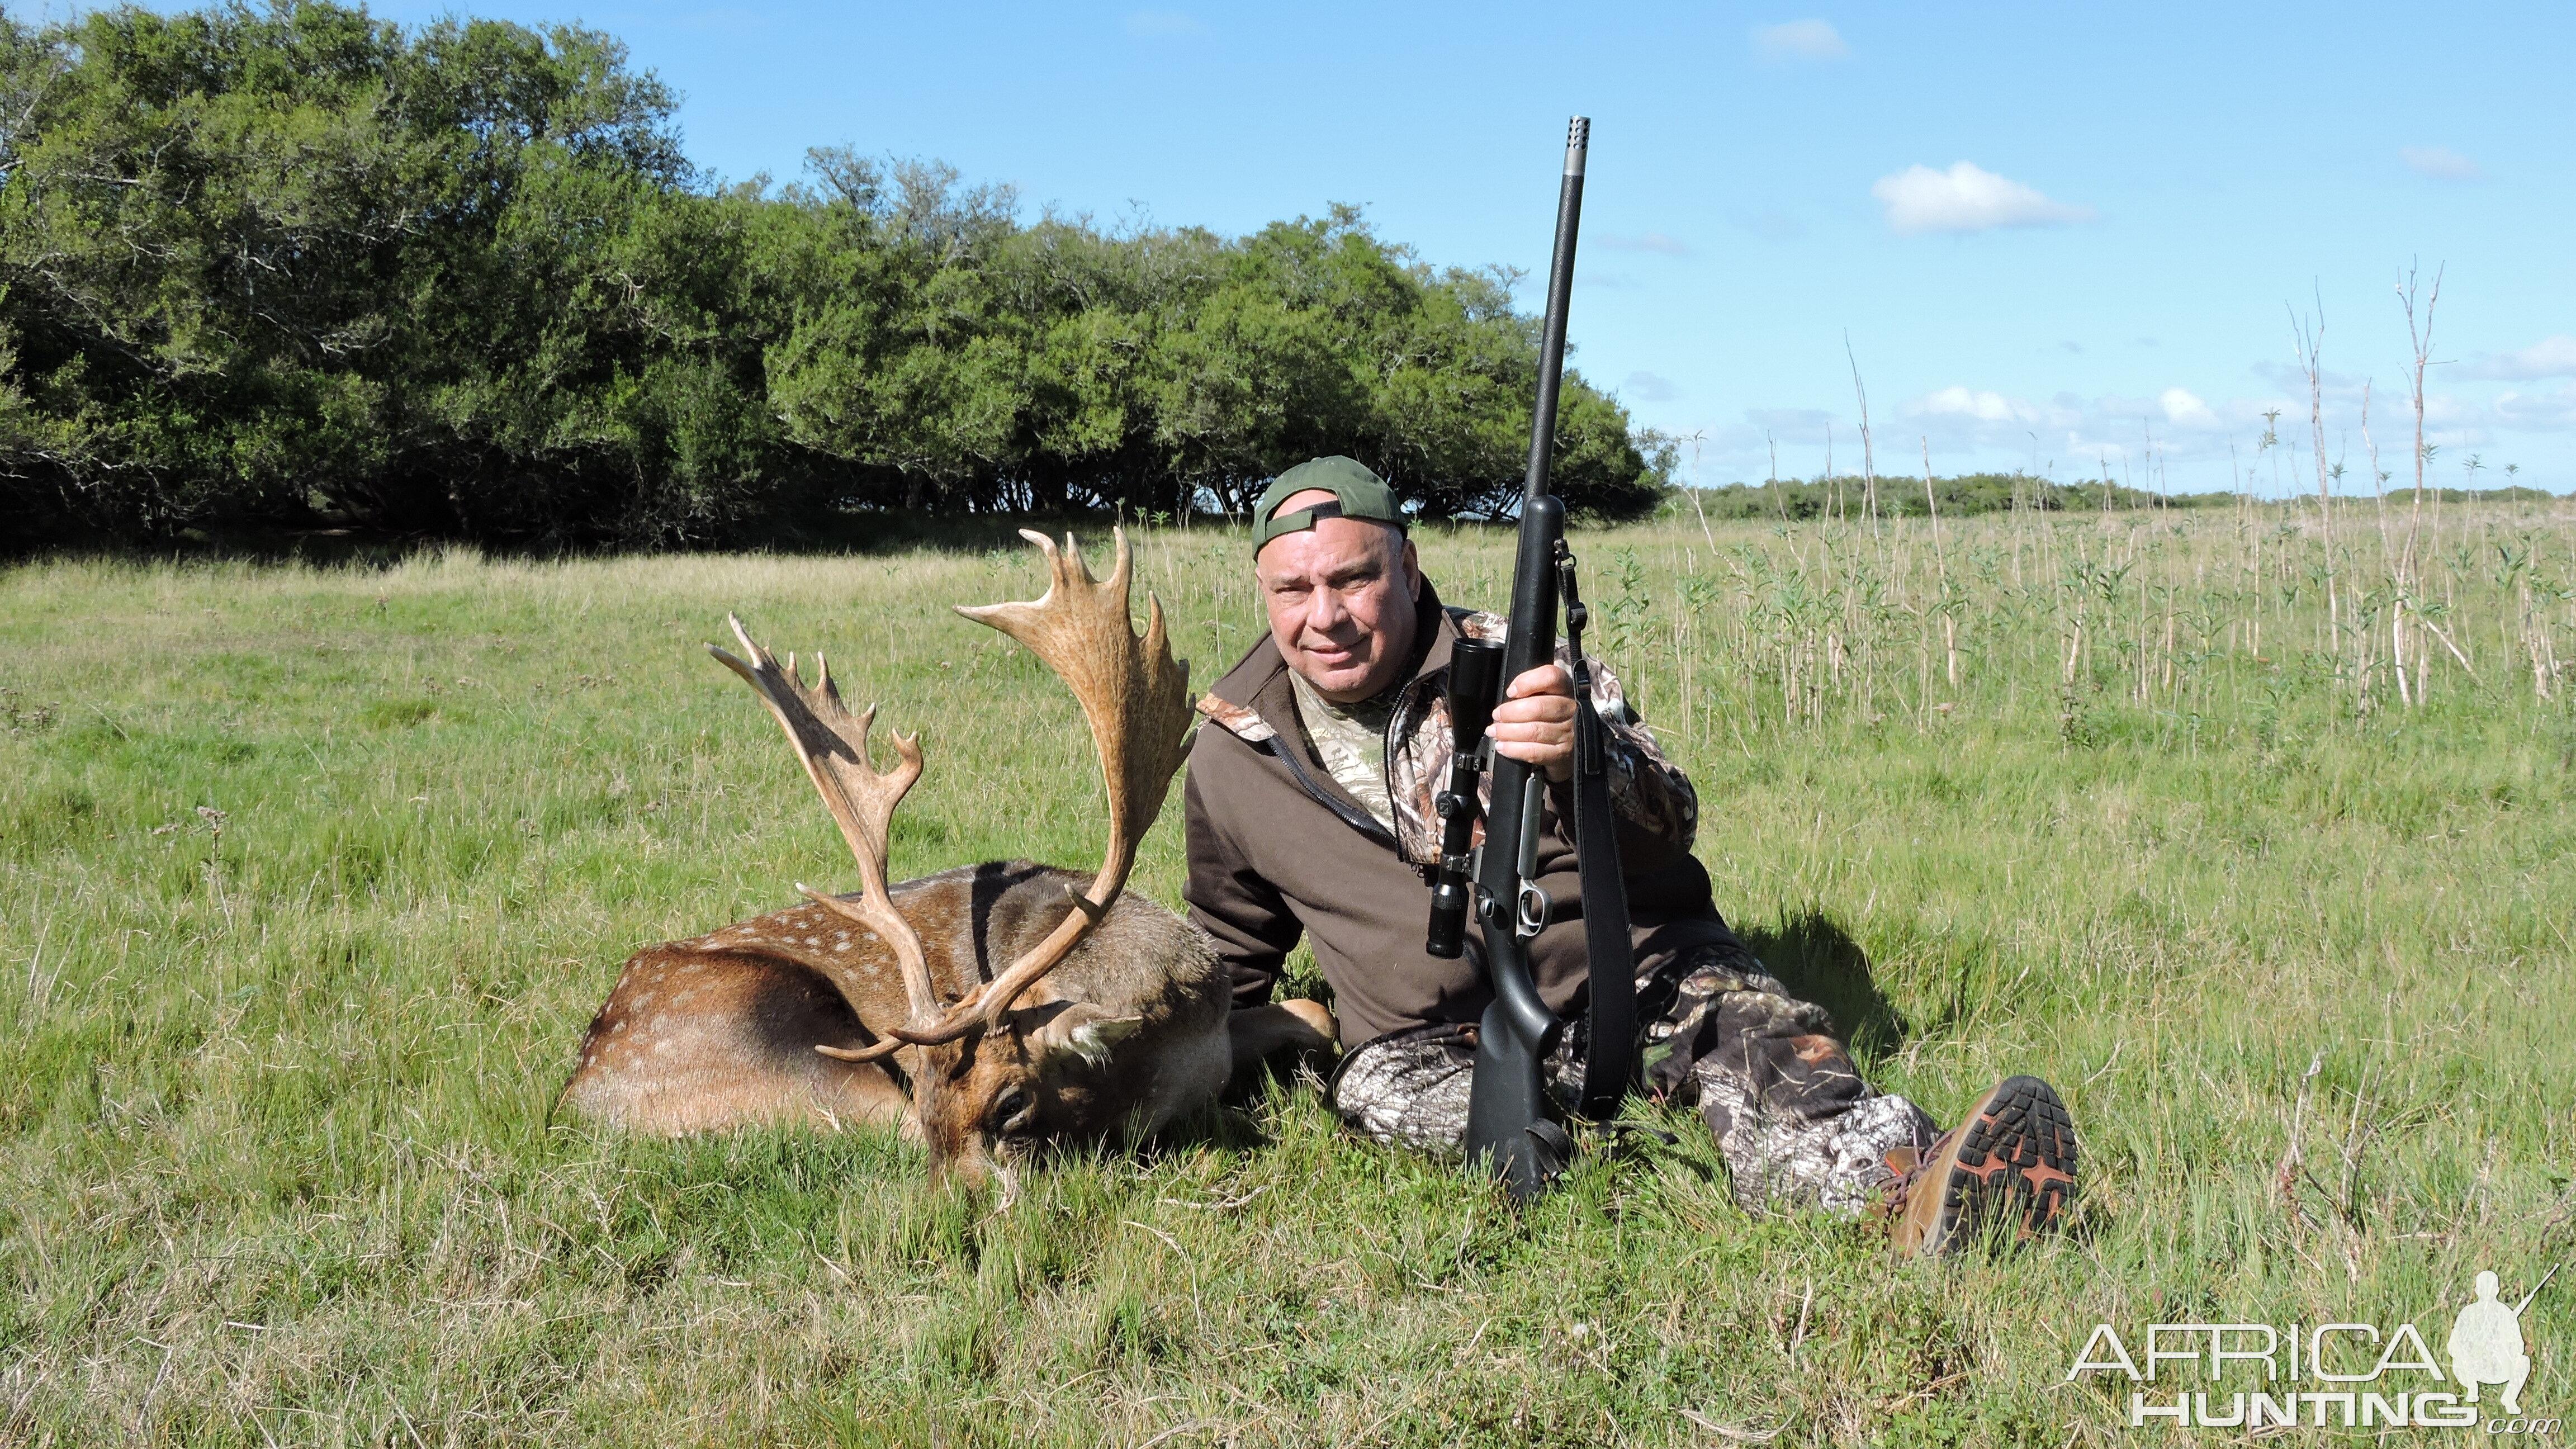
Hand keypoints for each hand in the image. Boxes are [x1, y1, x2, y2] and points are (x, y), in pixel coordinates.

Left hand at [1488, 664, 1575, 782]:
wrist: (1569, 743)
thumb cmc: (1549, 714)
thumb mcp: (1544, 694)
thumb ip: (1529, 688)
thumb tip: (1511, 694)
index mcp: (1565, 688)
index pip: (1551, 677)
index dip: (1527, 682)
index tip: (1511, 692)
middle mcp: (1571, 708)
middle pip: (1538, 707)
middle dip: (1510, 712)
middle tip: (1497, 715)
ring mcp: (1569, 732)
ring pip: (1534, 731)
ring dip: (1508, 732)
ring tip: (1495, 732)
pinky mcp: (1562, 753)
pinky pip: (1535, 752)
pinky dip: (1514, 749)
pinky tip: (1503, 746)